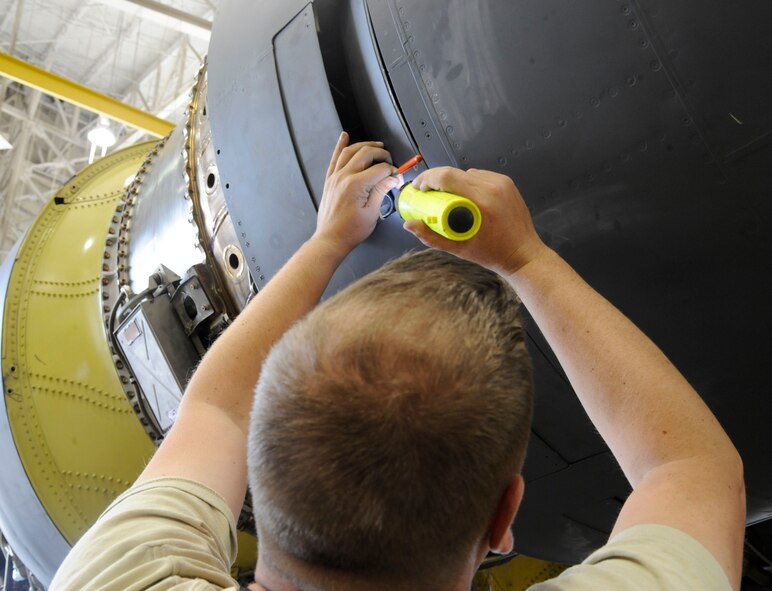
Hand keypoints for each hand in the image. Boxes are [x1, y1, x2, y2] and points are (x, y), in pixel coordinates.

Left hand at [313, 132, 400, 256]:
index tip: (397, 177)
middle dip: (381, 154)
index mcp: (356, 185)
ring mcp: (335, 177)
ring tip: (376, 145)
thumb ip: (381, 191)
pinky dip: (340, 146)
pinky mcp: (330, 180)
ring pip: (350, 151)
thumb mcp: (372, 212)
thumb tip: (392, 178)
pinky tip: (344, 137)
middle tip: (390, 160)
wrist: (331, 239)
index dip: (392, 171)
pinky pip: (335, 158)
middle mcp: (344, 177)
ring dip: (364, 145)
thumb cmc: (349, 231)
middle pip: (366, 154)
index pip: (380, 169)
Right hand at [404, 167, 547, 275]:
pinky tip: (463, 195)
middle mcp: (494, 187)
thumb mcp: (459, 249)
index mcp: (483, 201)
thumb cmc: (494, 254)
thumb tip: (409, 225)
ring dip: (452, 181)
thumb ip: (431, 237)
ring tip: (444, 196)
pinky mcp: (507, 183)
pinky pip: (480, 175)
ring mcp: (502, 183)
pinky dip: (467, 182)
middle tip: (425, 192)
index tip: (419, 189)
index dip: (428, 179)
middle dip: (435, 179)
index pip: (448, 177)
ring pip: (467, 172)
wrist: (523, 255)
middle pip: (455, 172)